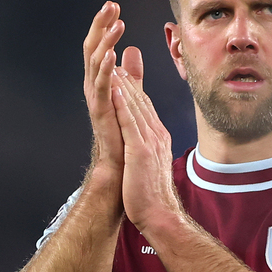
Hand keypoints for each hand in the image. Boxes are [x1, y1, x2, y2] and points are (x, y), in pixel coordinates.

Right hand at [82, 2, 143, 175]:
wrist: (120, 163)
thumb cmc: (123, 130)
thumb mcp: (129, 92)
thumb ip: (130, 72)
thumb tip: (131, 49)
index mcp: (101, 79)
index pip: (100, 45)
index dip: (105, 25)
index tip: (114, 6)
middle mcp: (94, 85)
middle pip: (93, 47)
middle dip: (101, 25)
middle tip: (111, 5)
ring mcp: (96, 97)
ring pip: (96, 62)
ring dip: (106, 41)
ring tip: (116, 24)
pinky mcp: (101, 110)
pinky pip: (102, 86)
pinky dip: (105, 69)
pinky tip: (112, 54)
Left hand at [111, 67, 182, 235]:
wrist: (159, 214)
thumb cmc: (151, 195)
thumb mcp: (149, 165)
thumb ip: (146, 148)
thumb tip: (143, 142)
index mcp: (158, 138)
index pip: (144, 107)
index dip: (133, 88)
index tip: (122, 72)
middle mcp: (156, 134)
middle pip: (140, 101)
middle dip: (128, 78)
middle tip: (115, 56)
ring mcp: (149, 141)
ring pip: (134, 106)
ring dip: (123, 83)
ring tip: (112, 63)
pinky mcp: (140, 150)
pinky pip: (130, 121)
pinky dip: (122, 103)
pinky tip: (114, 88)